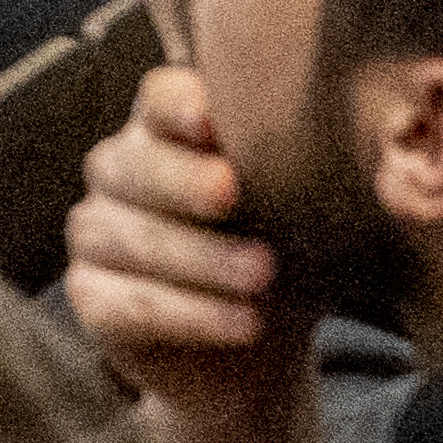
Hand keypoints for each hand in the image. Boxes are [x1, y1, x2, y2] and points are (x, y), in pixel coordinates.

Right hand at [58, 50, 309, 437]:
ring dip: (200, 257)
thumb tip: (352, 142)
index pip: (158, 99)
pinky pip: (130, 304)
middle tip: (231, 192)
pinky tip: (243, 322)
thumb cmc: (280, 248)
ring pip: (132, 237)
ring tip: (263, 273)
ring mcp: (95, 235)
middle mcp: (118, 172)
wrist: (256, 342)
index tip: (211, 117)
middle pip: (132, 163)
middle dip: (182, 179)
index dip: (178, 104)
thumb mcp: (299, 206)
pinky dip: (191, 314)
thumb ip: (302, 169)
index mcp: (166, 130)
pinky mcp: (91, 297)